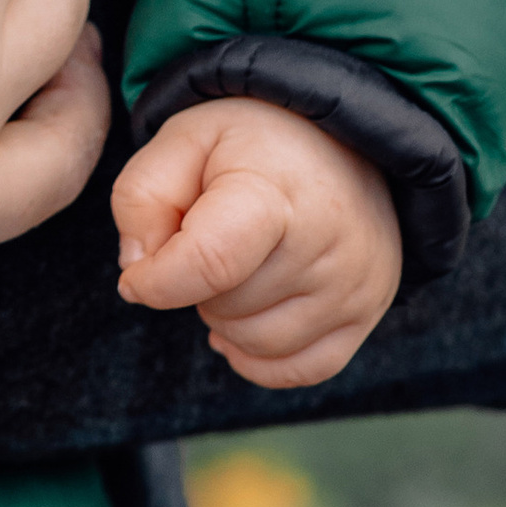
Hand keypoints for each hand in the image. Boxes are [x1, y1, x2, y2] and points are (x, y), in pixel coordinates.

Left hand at [112, 96, 400, 387]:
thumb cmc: (249, 140)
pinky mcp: (369, 314)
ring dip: (225, 318)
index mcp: (273, 192)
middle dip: (195, 285)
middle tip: (206, 239)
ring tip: (231, 269)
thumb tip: (138, 270)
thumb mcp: (182, 139)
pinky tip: (244, 321)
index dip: (157, 281)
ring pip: (256, 343)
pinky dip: (260, 357)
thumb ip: (141, 197)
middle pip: (227, 305)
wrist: (336, 136)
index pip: (209, 264)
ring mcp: (355, 286)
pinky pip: (301, 370)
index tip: (137, 276)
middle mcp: (326, 245)